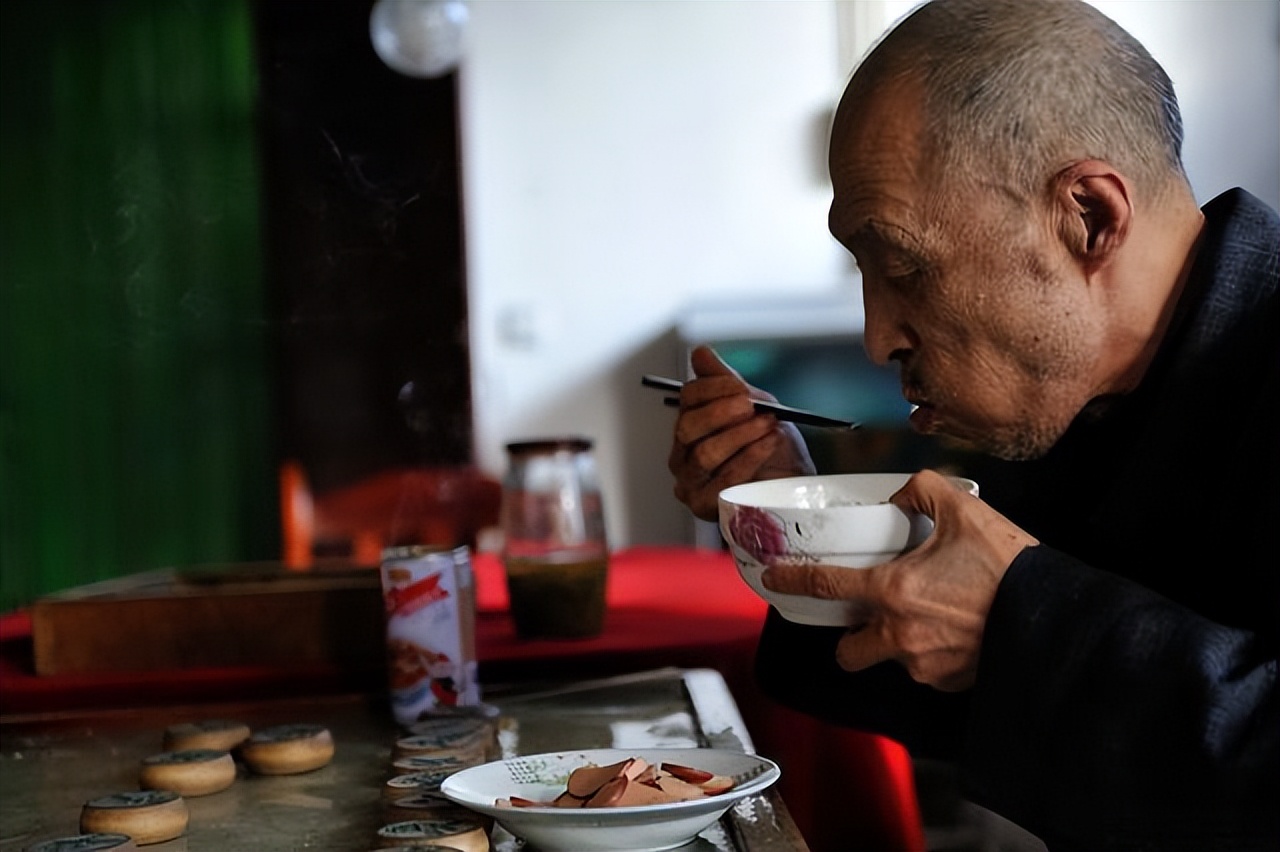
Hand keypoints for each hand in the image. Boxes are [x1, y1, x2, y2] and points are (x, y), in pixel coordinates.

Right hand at [666, 346, 814, 521]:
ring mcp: (690, 482)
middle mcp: (683, 454)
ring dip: (740, 435)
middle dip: (721, 412)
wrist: (795, 485)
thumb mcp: (756, 407)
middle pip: (688, 426)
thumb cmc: (774, 449)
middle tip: (750, 405)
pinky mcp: (705, 505)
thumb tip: (700, 353)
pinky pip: (723, 479)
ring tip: (767, 425)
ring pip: (705, 453)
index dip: (713, 389)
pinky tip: (768, 443)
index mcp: (691, 425)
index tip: (740, 387)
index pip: (687, 400)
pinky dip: (750, 457)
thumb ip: (726, 381)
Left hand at [760, 469, 1037, 690]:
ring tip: (929, 616)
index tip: (771, 579)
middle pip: (847, 651)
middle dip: (849, 639)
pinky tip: (953, 631)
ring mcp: (925, 665)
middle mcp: (900, 635)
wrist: (1056, 616)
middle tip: (867, 616)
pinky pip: (925, 670)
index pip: (825, 587)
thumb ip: (921, 490)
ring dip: (896, 642)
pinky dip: (930, 653)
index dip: (791, 582)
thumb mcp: (964, 509)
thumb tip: (900, 497)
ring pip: (889, 659)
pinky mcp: (949, 683)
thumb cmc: (1010, 565)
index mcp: (894, 591)